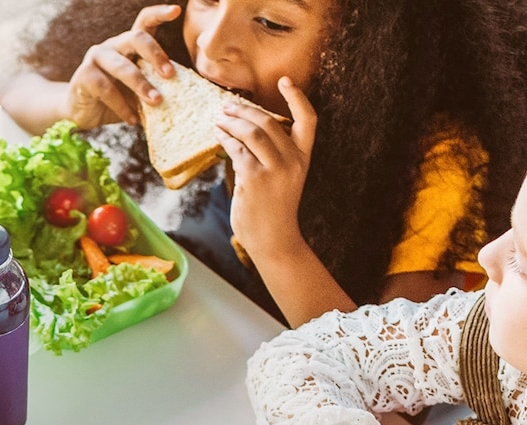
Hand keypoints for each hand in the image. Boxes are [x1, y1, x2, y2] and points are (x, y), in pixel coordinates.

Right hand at [63, 4, 180, 127]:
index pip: (145, 23)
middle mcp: (113, 46)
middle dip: (155, 55)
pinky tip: (133, 120)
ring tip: (157, 102)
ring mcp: (97, 58)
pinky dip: (122, 106)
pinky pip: (106, 89)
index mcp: (130, 47)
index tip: (176, 10)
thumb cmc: (122, 101)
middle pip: (135, 38)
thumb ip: (159, 89)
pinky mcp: (84, 76)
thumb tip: (190, 101)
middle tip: (170, 75)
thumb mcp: (143, 93)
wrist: (87, 114)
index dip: (159, 14)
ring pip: (122, 66)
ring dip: (141, 85)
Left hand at [215, 77, 316, 264]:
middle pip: (268, 121)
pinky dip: (225, 138)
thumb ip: (274, 155)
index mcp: (303, 160)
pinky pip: (236, 149)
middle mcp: (292, 162)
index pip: (308, 122)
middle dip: (244, 110)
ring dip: (231, 121)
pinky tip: (217, 135)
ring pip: (251, 131)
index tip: (285, 81)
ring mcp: (274, 170)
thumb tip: (245, 127)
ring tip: (219, 118)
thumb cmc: (275, 210)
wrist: (274, 241)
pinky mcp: (254, 178)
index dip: (298, 98)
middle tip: (227, 106)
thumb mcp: (284, 179)